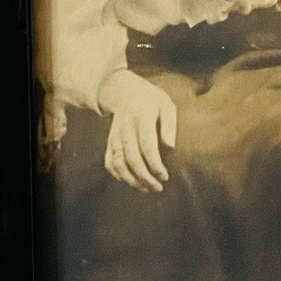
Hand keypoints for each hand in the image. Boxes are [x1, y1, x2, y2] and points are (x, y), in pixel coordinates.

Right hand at [98, 71, 177, 193]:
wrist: (124, 91)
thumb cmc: (151, 100)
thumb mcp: (165, 104)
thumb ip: (169, 124)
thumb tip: (170, 146)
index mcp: (141, 117)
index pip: (147, 145)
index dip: (155, 164)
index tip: (164, 176)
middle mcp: (125, 128)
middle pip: (131, 158)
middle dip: (145, 177)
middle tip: (158, 187)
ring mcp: (114, 135)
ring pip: (118, 163)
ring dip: (131, 180)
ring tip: (147, 189)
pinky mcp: (109, 141)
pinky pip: (109, 162)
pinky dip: (118, 175)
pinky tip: (132, 182)